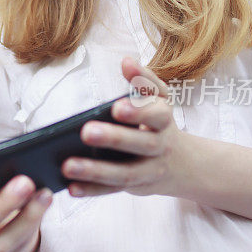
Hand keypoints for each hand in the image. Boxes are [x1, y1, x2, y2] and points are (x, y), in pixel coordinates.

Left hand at [62, 57, 190, 196]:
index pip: (157, 114)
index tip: (116, 107)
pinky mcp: (135, 187)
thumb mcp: (159, 101)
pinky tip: (71, 187)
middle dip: (114, 138)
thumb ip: (144, 81)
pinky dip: (92, 190)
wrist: (184, 165)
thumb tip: (126, 60)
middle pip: (140, 144)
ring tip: (68, 165)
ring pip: (124, 173)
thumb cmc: (160, 125)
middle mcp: (160, 146)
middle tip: (86, 132)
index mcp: (164, 120)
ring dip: (95, 170)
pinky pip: (112, 190)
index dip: (138, 111)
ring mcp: (149, 171)